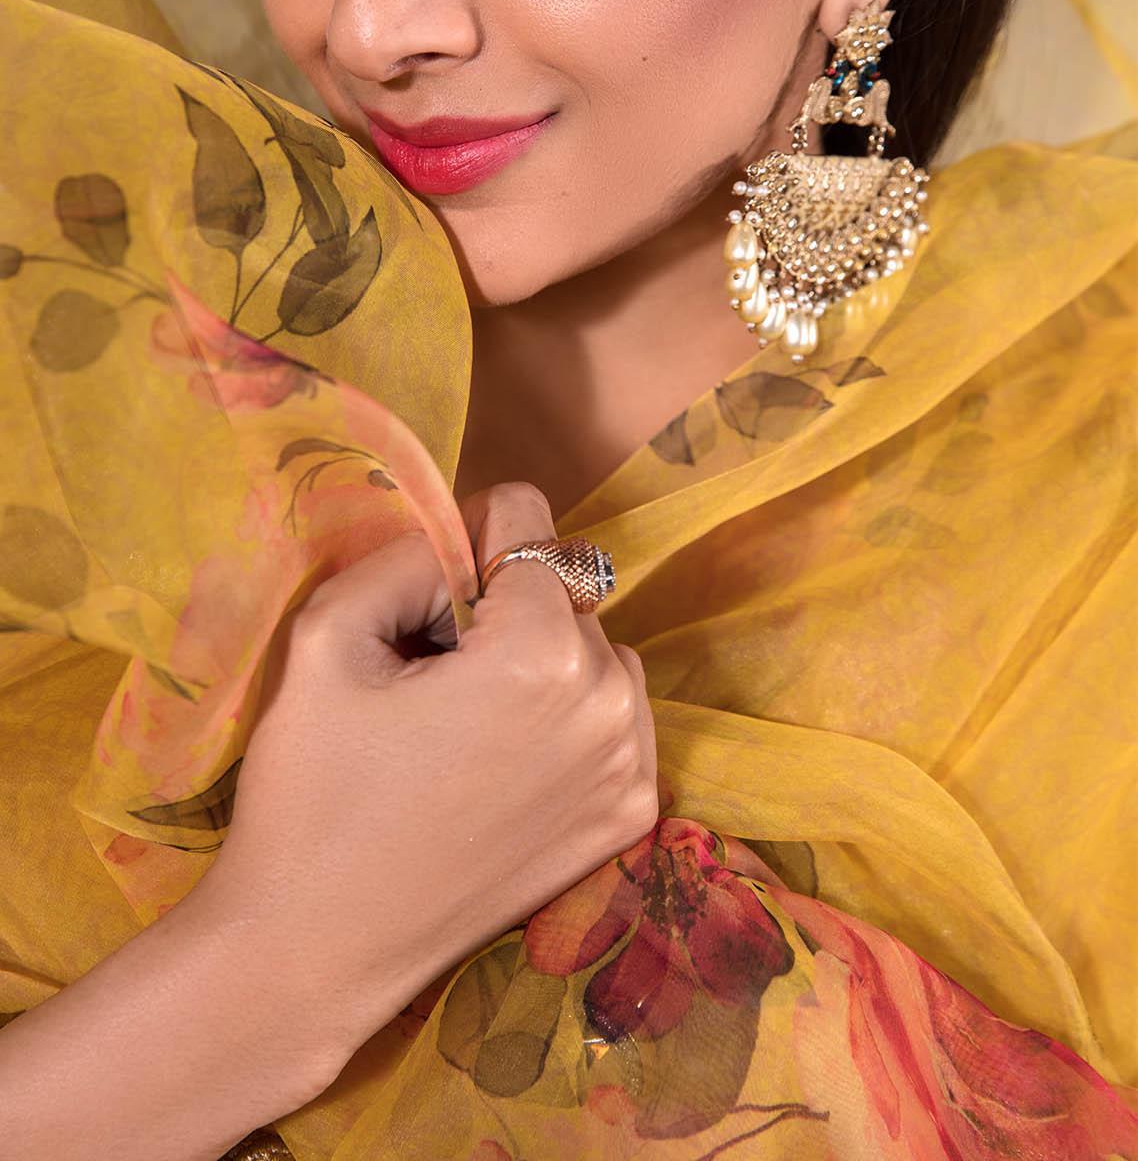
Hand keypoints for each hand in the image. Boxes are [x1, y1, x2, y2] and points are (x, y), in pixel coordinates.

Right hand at [188, 481, 658, 1075]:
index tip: (420, 600)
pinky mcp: (629, 816)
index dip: (463, 539)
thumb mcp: (327, 636)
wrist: (316, 949)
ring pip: (595, 647)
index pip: (529, 516)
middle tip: (429, 674)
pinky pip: (614, 715)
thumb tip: (459, 541)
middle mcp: (610, 702)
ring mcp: (631, 767)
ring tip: (465, 722)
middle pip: (562, 586)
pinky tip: (500, 763)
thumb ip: (404, 555)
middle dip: (500, 606)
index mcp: (541, 651)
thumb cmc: (310, 791)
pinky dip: (568, 716)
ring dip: (543, 657)